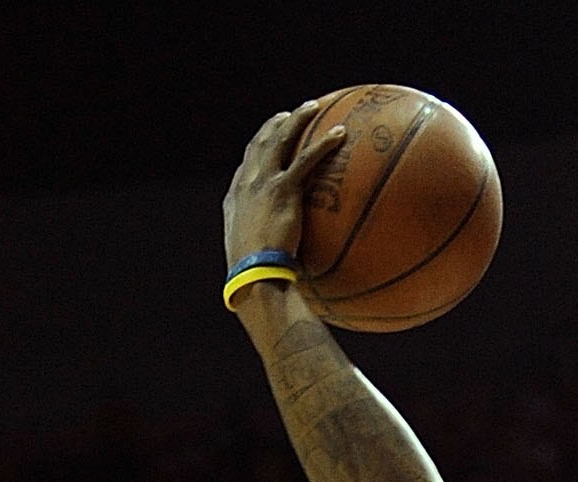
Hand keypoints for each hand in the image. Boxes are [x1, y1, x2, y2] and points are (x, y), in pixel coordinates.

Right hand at [222, 104, 348, 277]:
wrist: (252, 275)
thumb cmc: (254, 278)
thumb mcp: (252, 260)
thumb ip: (265, 248)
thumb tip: (283, 262)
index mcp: (236, 198)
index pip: (247, 163)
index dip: (258, 147)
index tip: (269, 137)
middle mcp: (247, 183)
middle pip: (261, 142)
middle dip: (276, 124)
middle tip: (290, 114)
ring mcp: (263, 183)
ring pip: (281, 139)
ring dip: (298, 120)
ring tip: (314, 108)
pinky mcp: (283, 189)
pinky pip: (306, 159)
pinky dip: (323, 144)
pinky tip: (341, 135)